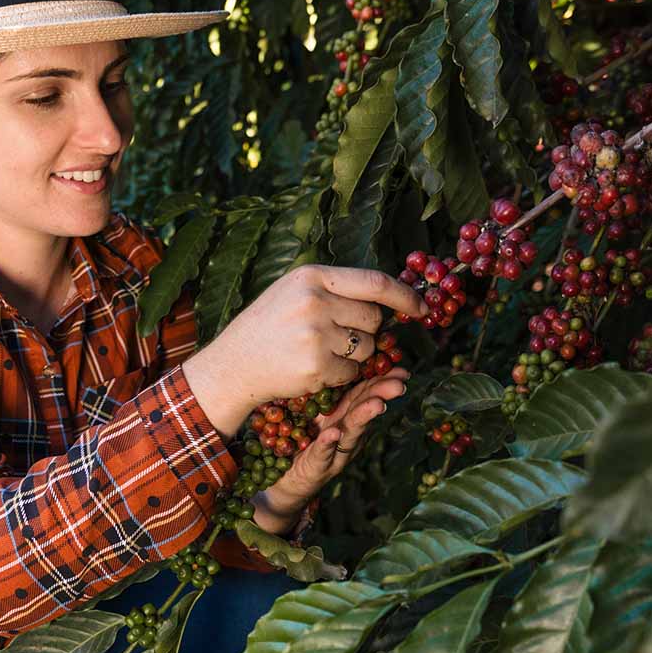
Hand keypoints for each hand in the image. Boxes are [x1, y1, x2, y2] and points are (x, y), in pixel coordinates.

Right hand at [184, 266, 426, 438]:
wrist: (232, 364)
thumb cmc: (266, 326)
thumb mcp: (293, 292)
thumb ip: (334, 288)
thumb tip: (389, 295)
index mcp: (311, 277)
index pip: (374, 282)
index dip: (404, 296)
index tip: (421, 308)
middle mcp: (314, 302)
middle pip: (374, 319)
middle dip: (366, 332)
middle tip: (337, 337)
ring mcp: (315, 335)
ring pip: (367, 348)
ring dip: (353, 356)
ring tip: (318, 352)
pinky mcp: (316, 367)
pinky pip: (351, 373)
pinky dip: (339, 376)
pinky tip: (312, 369)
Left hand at [252, 367, 410, 530]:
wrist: (280, 479)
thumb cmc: (296, 439)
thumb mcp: (308, 411)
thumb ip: (321, 391)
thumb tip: (326, 359)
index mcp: (342, 416)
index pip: (363, 395)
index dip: (380, 381)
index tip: (400, 368)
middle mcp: (344, 434)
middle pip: (362, 411)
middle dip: (381, 395)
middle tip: (399, 384)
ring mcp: (333, 453)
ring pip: (350, 432)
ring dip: (363, 417)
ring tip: (377, 404)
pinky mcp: (315, 467)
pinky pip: (322, 454)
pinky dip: (328, 443)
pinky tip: (335, 433)